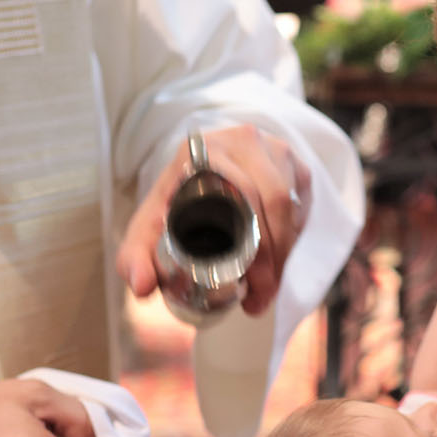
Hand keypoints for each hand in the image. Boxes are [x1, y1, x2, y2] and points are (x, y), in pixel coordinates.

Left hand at [118, 124, 312, 315]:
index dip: (253, 248)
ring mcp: (269, 146)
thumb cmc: (168, 207)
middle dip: (272, 259)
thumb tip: (143, 287)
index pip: (242, 196)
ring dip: (286, 251)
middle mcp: (240, 140)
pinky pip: (301, 200)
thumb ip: (134, 260)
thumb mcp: (145, 230)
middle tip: (261, 297)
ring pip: (290, 202)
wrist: (187, 177)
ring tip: (269, 288)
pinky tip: (280, 258)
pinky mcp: (288, 160)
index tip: (248, 288)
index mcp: (203, 151)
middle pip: (272, 201)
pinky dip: (294, 233)